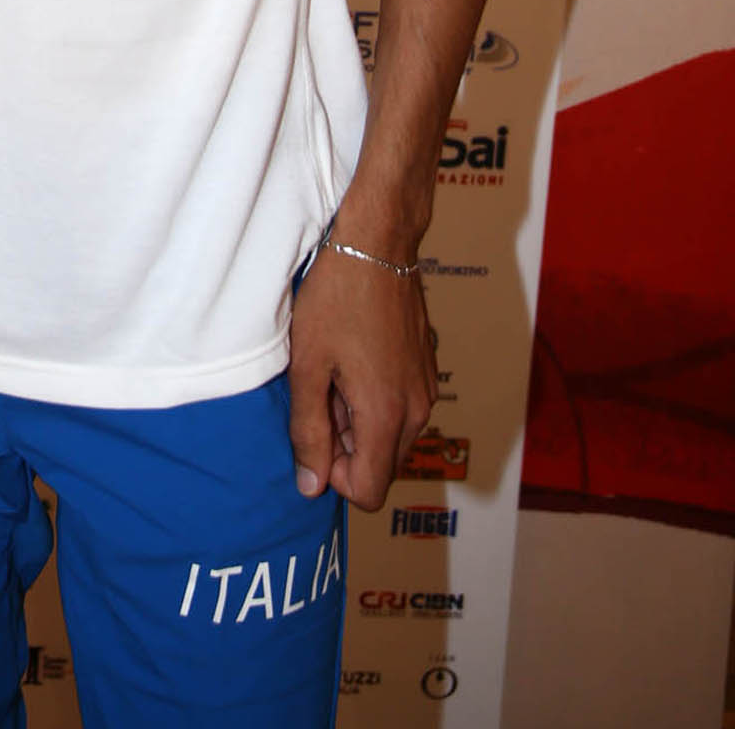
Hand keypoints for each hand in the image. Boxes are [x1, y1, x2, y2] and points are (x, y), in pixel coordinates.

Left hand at [287, 240, 434, 509]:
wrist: (379, 242)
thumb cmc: (337, 297)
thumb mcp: (308, 364)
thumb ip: (308, 430)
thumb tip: (311, 486)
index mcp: (387, 416)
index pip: (368, 492)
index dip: (334, 476)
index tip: (314, 433)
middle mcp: (417, 412)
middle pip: (380, 468)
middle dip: (345, 447)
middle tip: (320, 393)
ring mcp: (425, 390)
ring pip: (389, 439)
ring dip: (357, 422)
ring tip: (333, 372)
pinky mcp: (426, 371)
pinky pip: (400, 410)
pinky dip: (373, 401)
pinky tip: (351, 359)